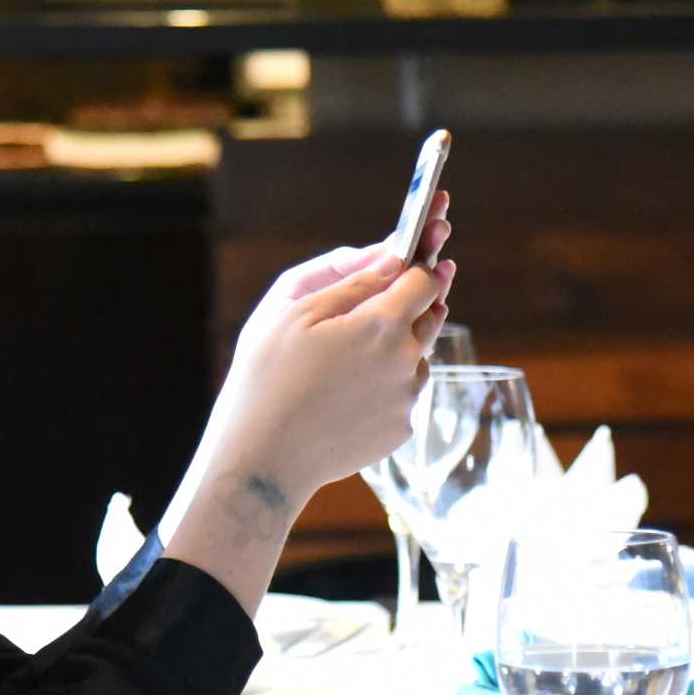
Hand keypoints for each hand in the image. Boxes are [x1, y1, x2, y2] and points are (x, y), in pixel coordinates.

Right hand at [209, 192, 454, 499]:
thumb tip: (390, 254)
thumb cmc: (266, 377)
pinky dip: (387, 380)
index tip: (430, 234)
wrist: (262, 460)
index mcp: (381, 324)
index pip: (424, 276)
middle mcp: (407, 362)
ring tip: (348, 350)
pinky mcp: (402, 430)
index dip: (424, 253)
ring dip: (399, 341)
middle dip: (414, 295)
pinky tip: (346, 388)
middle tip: (388, 289)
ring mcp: (408, 399)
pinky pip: (405, 390)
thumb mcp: (294, 309)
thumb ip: (350, 276)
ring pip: (419, 353)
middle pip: (431, 312)